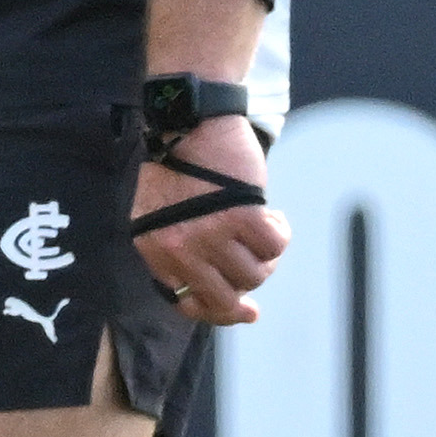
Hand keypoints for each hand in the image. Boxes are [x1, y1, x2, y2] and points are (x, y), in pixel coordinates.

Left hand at [133, 116, 288, 326]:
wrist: (188, 123)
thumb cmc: (176, 170)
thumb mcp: (158, 216)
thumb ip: (177, 254)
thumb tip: (218, 299)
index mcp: (155, 250)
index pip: (187, 303)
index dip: (218, 313)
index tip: (244, 311)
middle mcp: (180, 248)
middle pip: (225, 299)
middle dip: (245, 297)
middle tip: (257, 285)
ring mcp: (212, 234)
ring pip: (255, 273)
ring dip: (264, 257)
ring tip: (256, 229)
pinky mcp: (242, 215)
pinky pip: (275, 247)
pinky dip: (280, 233)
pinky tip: (273, 216)